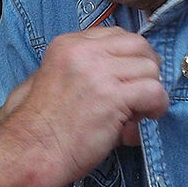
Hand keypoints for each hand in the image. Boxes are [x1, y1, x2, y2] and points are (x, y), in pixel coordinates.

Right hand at [0, 27, 168, 184]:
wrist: (31, 152)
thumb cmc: (40, 126)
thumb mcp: (50, 79)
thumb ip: (81, 68)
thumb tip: (118, 72)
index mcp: (67, 44)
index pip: (116, 35)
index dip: (129, 57)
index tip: (127, 78)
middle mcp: (83, 51)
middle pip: (139, 45)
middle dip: (146, 70)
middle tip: (139, 94)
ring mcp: (98, 72)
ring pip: (150, 68)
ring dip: (151, 92)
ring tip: (135, 113)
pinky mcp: (113, 96)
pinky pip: (155, 92)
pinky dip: (156, 108)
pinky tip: (140, 122)